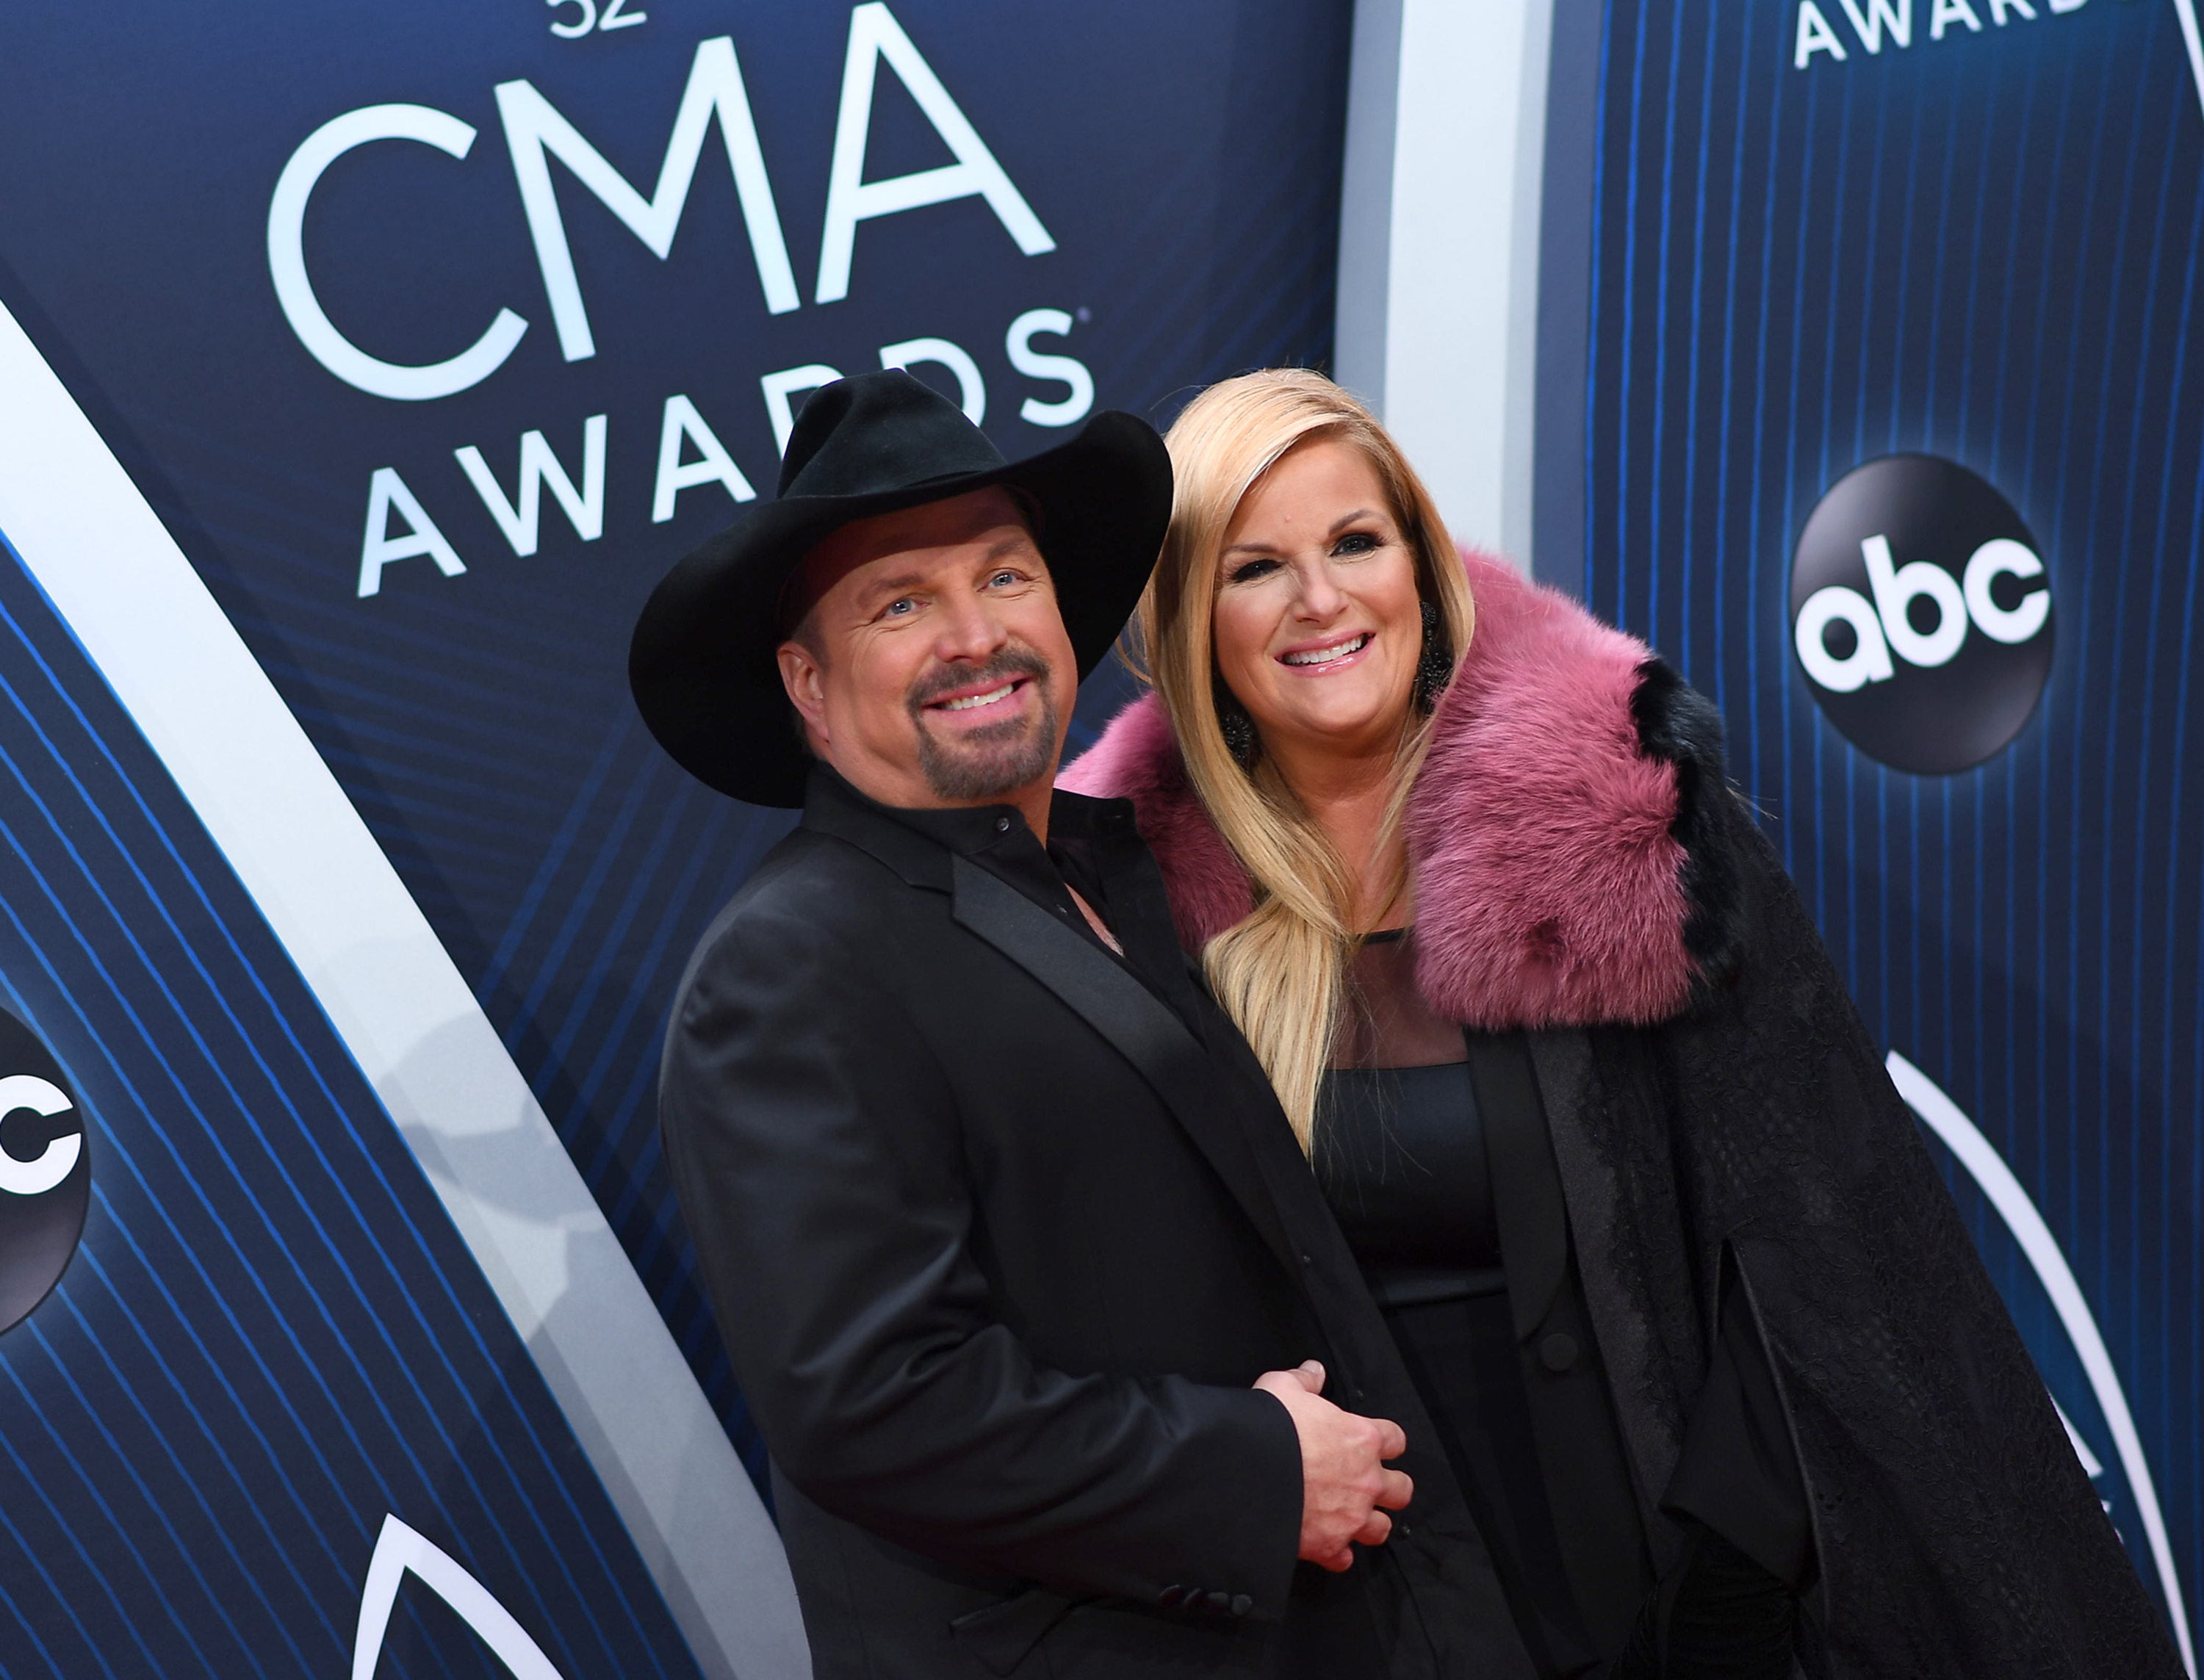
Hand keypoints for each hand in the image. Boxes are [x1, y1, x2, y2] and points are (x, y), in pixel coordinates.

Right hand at [1253, 1360, 1411, 1571]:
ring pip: (1382, 1528)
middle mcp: (1365, 1480)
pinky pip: (1346, 1558)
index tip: (1375, 1443)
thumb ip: (1304, 1380)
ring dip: (1369, 1523)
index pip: (1396, 1439)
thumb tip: (1314, 1371)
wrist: (1245, 1477)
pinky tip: (1326, 1543)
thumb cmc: (1267, 1430)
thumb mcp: (1281, 1388)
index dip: (1386, 1441)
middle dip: (1390, 1488)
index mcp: (1361, 1439)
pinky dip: (1338, 1553)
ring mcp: (1351, 1516)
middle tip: (1370, 1484)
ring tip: (1352, 1516)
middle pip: (1402, 1490)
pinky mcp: (1330, 1546)